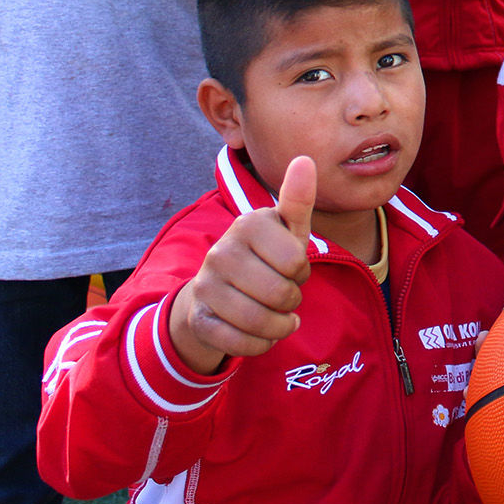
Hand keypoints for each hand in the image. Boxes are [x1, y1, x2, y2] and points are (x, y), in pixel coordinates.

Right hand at [169, 155, 318, 374]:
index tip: (291, 266)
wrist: (217, 290)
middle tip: (283, 291)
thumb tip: (304, 160)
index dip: (301, 271)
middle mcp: (221, 252)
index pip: (296, 262)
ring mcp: (206, 286)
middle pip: (281, 294)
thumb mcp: (287, 230)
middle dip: (292, 299)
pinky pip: (241, 343)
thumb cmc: (266, 256)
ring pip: (262, 322)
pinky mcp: (199, 318)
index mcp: (247, 224)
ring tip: (277, 314)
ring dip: (279, 325)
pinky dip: (260, 344)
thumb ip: (298, 199)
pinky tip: (261, 333)